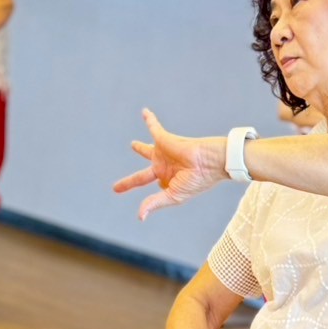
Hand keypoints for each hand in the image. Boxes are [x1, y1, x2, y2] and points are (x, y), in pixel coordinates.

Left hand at [113, 109, 227, 220]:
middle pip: (142, 176)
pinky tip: (144, 112)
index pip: (156, 189)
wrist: (211, 162)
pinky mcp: (165, 139)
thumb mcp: (173, 196)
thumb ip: (154, 203)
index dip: (153, 198)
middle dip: (130, 182)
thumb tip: (139, 216)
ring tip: (133, 145)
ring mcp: (164, 153)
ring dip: (140, 148)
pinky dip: (149, 120)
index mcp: (169, 182)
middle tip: (116, 188)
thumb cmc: (197, 181)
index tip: (143, 212)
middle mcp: (165, 168)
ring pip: (146, 151)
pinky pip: (154, 127)